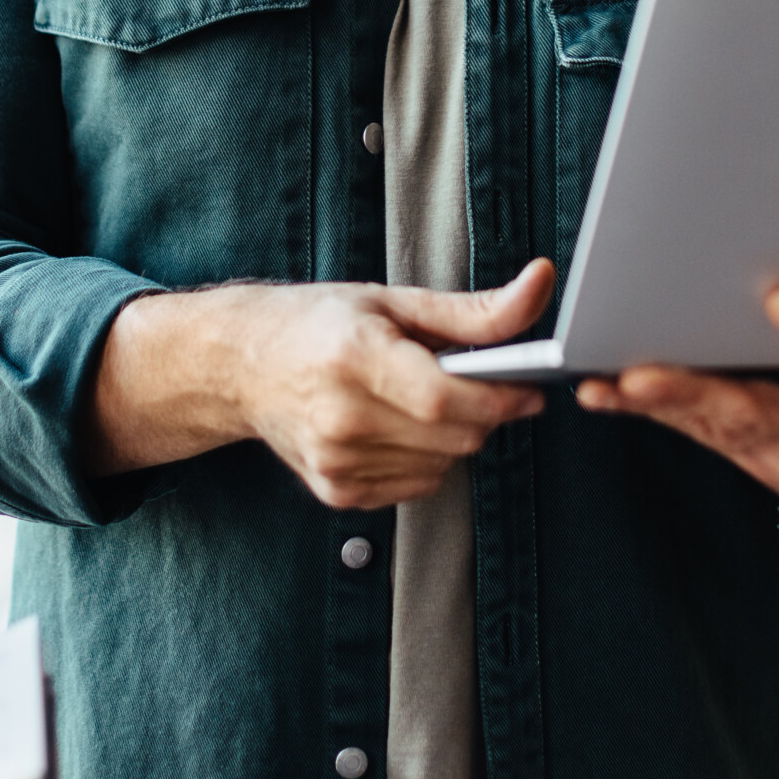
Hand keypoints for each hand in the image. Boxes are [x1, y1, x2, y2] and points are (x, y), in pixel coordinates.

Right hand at [229, 261, 554, 508]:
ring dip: (453, 436)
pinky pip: (417, 485)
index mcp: (354, 358)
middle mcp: (340, 418)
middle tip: (476, 383)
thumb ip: (473, 310)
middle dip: (483, 413)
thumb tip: (538, 287)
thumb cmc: (315, 324)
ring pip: (443, 465)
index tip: (526, 388)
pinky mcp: (337, 492)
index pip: (445, 398)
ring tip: (422, 398)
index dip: (499, 398)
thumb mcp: (392, 301)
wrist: (240, 365)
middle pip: (453, 437)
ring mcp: (336, 462)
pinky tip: (398, 426)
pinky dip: (425, 458)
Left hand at [575, 287, 778, 562]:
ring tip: (603, 379)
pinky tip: (594, 390)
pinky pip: (690, 429)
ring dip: (657, 401)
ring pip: (710, 423)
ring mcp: (777, 450)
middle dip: (701, 390)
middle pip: (755, 411)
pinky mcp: (747, 451)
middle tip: (645, 369)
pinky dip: (643, 410)